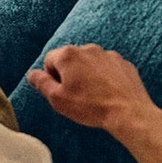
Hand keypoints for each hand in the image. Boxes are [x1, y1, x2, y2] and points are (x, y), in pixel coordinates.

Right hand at [26, 44, 161, 134]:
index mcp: (68, 55)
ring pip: (90, 64)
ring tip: (94, 96)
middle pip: (70, 60)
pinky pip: (108, 68)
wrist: (129, 113)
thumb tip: (33, 74)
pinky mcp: (124, 64)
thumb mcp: (56, 99)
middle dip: (70, 75)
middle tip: (76, 96)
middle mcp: (88, 49)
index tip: (61, 92)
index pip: (49, 60)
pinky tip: (108, 94)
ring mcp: (108, 55)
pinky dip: (106, 78)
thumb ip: (40, 82)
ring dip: (88, 75)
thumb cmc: (91, 106)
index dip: (52, 78)